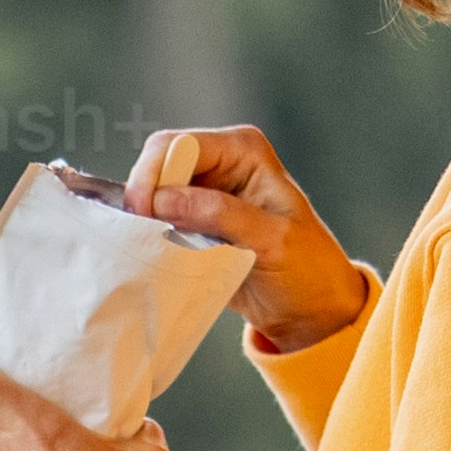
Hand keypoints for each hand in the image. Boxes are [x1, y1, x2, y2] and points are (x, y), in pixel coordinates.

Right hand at [120, 124, 358, 345]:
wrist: (307, 305)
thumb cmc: (305, 268)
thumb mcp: (270, 240)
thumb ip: (220, 214)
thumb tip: (163, 200)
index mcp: (244, 150)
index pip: (180, 146)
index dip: (154, 175)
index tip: (145, 215)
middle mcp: (221, 161)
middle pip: (158, 162)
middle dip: (146, 195)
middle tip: (143, 233)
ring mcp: (204, 190)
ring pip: (152, 190)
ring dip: (146, 217)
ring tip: (152, 245)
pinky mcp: (193, 219)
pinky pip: (156, 217)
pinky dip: (151, 233)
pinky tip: (156, 250)